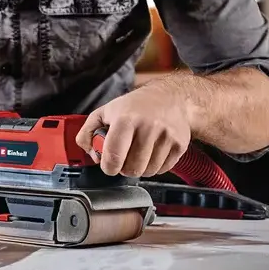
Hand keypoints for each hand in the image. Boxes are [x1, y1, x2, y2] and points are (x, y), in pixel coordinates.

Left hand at [75, 85, 192, 177]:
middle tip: (125, 156)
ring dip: (140, 167)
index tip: (109, 164)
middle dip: (124, 168)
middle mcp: (148, 127)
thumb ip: (88, 132)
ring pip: (148, 172)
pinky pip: (163, 170)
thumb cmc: (136, 106)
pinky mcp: (180, 144)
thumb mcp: (105, 112)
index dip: (108, 167)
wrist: (171, 97)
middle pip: (132, 169)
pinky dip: (155, 166)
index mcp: (126, 119)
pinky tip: (152, 151)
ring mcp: (166, 136)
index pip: (114, 157)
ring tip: (139, 152)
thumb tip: (92, 154)